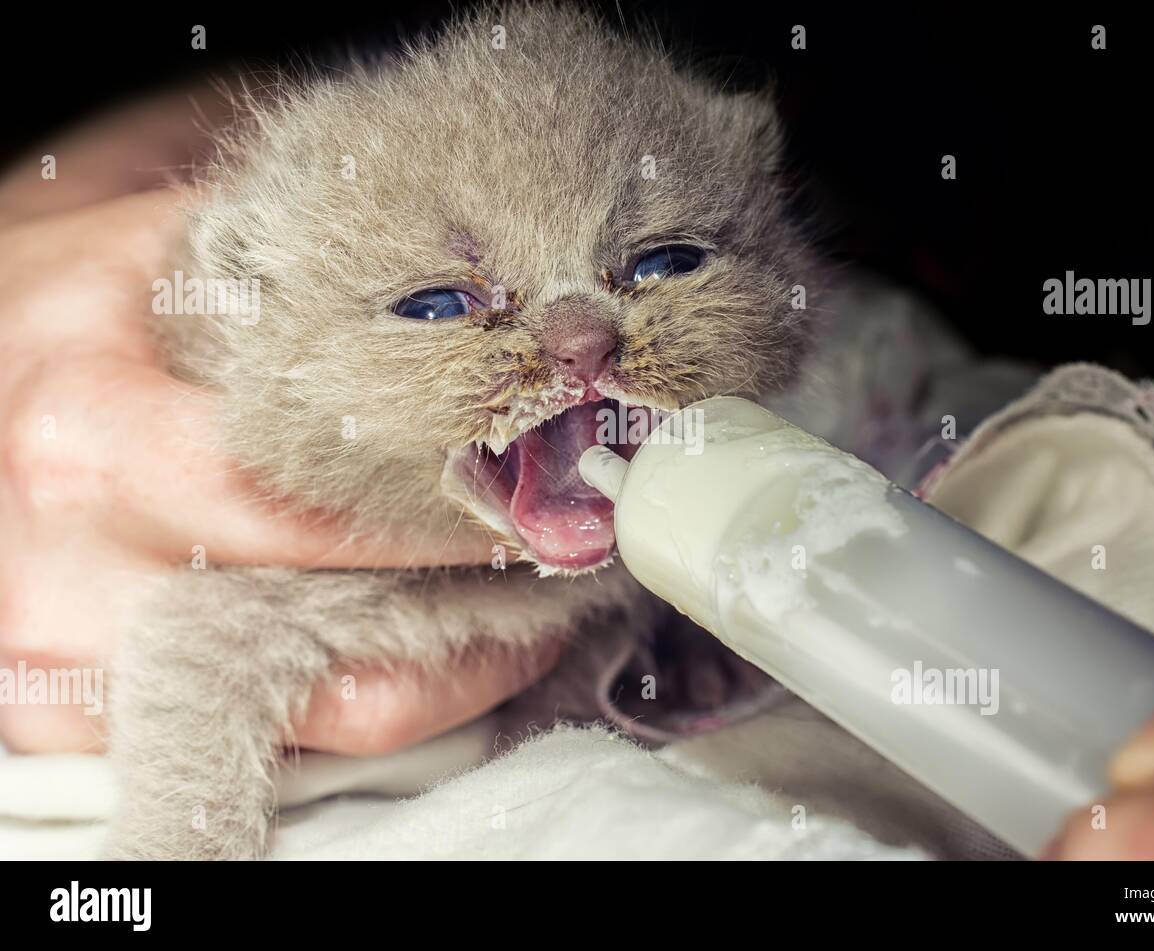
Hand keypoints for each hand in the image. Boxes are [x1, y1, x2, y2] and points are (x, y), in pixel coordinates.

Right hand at [0, 89, 559, 755]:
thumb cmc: (68, 312)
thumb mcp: (161, 253)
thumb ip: (294, 280)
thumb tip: (469, 301)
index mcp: (96, 439)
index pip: (315, 515)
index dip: (449, 528)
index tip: (541, 513)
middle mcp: (73, 574)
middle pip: (330, 661)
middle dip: (472, 635)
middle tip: (553, 584)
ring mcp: (64, 663)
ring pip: (313, 725)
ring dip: (432, 680)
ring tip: (504, 619)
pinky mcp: (61, 715)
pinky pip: (256, 742)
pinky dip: (348, 702)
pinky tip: (400, 647)